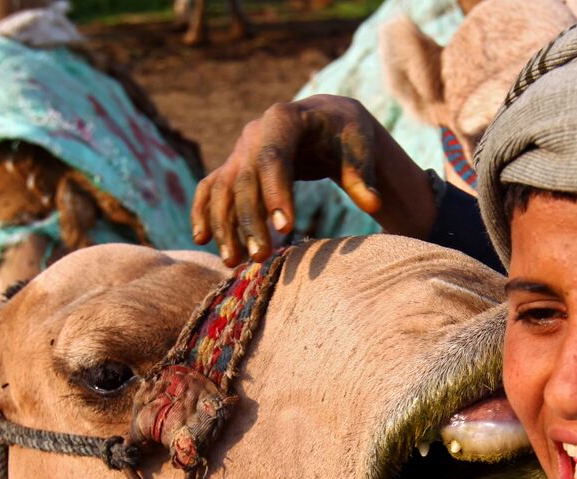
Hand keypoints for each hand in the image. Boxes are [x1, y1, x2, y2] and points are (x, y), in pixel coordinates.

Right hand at [191, 95, 436, 265]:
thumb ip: (361, 175)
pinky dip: (203, 213)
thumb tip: (373, 204)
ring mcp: (240, 150)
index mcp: (284, 119)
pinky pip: (210, 190)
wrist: (325, 120)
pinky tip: (202, 240)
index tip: (286, 229)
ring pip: (222, 189)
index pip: (274, 158)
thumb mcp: (359, 146)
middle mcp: (254, 133)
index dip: (276, 193)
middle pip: (244, 180)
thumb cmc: (345, 134)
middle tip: (261, 257)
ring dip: (224, 226)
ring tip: (233, 262)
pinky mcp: (233, 167)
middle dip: (249, 220)